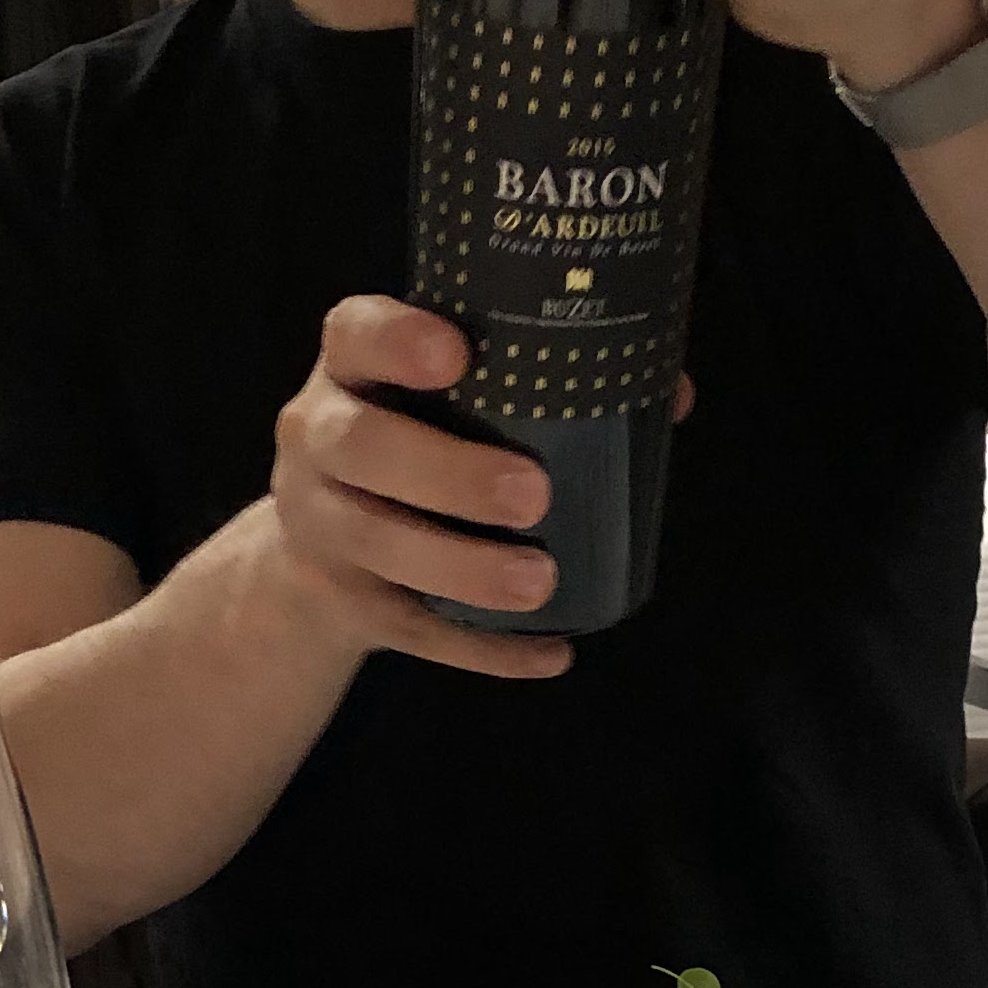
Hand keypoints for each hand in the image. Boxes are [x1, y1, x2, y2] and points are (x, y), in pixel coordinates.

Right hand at [265, 295, 573, 680]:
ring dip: (462, 567)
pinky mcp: (343, 602)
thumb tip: (670, 393)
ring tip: (538, 582)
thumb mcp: (450, 400)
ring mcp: (320, 525)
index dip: (397, 340)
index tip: (457, 353)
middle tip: (532, 494)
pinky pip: (410, 630)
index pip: (355, 333)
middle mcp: (319, 438)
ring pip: (375, 545)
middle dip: (445, 471)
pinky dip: (481, 649)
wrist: (317, 553)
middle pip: (359, 446)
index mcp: (352, 368)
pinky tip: (549, 655)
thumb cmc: (419, 442)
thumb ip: (543, 383)